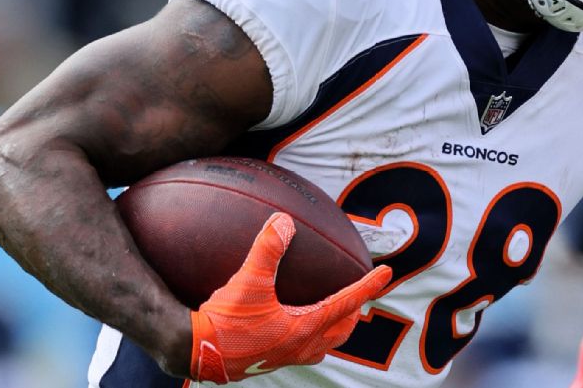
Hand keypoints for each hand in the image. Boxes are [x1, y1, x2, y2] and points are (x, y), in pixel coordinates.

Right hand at [190, 213, 391, 382]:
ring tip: (335, 309)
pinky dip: (309, 332)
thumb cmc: (223, 321)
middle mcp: (300, 346)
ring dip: (335, 325)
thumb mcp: (247, 281)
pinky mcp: (268, 360)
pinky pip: (301, 347)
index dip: (369, 285)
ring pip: (323, 343)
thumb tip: (283, 220)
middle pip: (341, 329)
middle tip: (361, 294)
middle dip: (355, 311)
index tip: (387, 272)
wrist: (195, 353)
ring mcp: (285, 356)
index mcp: (304, 328)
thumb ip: (267, 249)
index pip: (347, 303)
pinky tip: (290, 319)